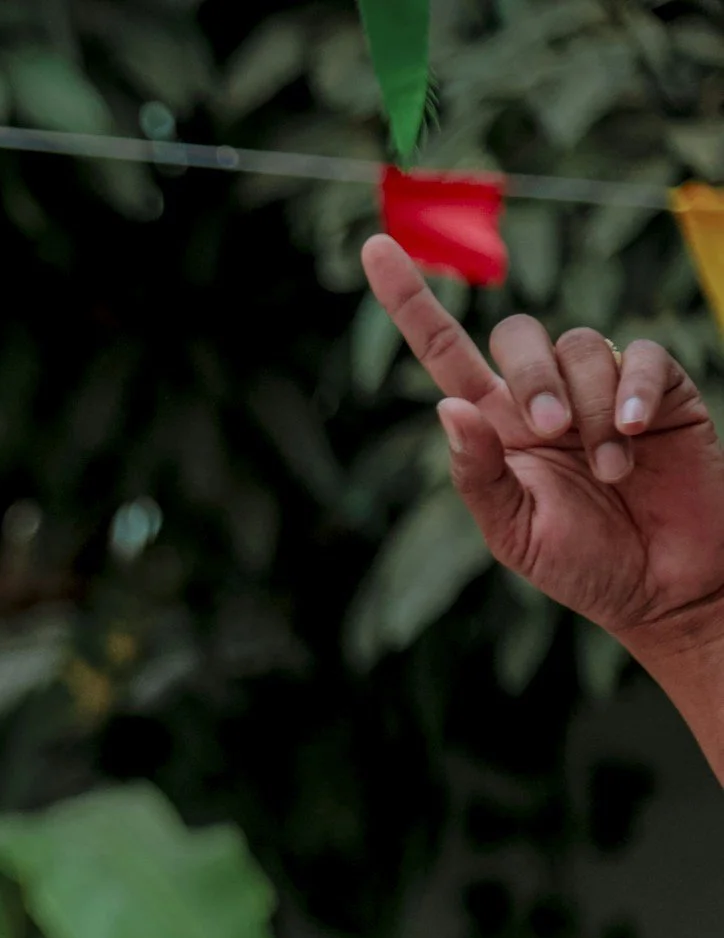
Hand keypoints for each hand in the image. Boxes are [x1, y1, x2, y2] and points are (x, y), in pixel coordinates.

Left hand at [361, 233, 723, 662]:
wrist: (666, 587)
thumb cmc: (586, 564)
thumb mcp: (514, 532)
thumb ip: (478, 473)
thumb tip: (446, 405)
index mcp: (495, 427)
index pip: (443, 349)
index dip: (409, 301)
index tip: (373, 248)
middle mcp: (543, 397)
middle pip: (517, 336)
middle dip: (530, 378)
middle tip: (551, 435)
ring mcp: (602, 389)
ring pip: (580, 346)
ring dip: (591, 407)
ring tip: (610, 469)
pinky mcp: (663, 390)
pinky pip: (642, 354)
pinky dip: (637, 390)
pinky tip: (638, 434)